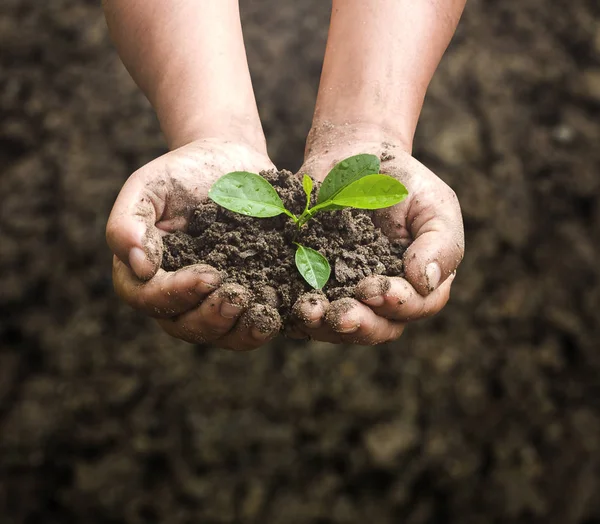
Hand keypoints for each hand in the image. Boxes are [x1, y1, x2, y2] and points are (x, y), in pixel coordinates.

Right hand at [106, 139, 280, 349]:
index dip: (176, 294)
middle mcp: (177, 296)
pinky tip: (279, 314)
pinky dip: (261, 325)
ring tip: (262, 318)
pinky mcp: (247, 298)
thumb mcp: (149, 186)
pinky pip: (249, 325)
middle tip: (238, 298)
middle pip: (184, 326)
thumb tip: (139, 267)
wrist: (231, 163)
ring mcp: (212, 301)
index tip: (208, 275)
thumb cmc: (182, 174)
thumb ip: (130, 222)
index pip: (150, 298)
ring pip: (219, 334)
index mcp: (146, 273)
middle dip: (211, 318)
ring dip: (239, 332)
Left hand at [291, 141, 463, 344]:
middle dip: (360, 324)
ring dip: (325, 324)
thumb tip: (424, 282)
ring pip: (340, 326)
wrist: (352, 159)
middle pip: (379, 328)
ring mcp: (346, 296)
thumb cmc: (401, 183)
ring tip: (309, 310)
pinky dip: (296, 313)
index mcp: (419, 283)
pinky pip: (305, 311)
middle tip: (341, 313)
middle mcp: (383, 300)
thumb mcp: (434, 204)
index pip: (416, 306)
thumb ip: (441, 243)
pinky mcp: (311, 288)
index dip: (397, 303)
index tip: (374, 288)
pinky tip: (286, 305)